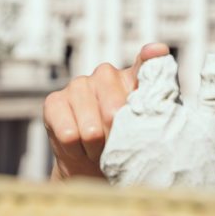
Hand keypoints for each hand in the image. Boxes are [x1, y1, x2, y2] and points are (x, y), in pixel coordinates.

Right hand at [43, 42, 169, 180]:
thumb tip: (160, 73)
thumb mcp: (144, 131)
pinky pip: (68, 134)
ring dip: (95, 149)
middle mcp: (105, 74)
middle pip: (114, 113)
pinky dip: (76, 150)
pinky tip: (79, 147)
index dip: (150, 57)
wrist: (91, 165)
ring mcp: (78, 84)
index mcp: (133, 79)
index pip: (145, 63)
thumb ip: (154, 110)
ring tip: (98, 149)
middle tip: (115, 146)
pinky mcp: (54, 101)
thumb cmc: (122, 144)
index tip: (158, 51)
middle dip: (115, 140)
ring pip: (91, 130)